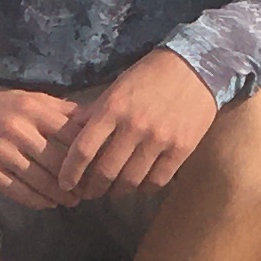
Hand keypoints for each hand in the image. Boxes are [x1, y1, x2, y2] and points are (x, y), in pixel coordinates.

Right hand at [0, 86, 86, 210]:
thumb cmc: (0, 108)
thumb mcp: (30, 100)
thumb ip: (62, 110)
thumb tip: (95, 119)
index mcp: (33, 110)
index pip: (70, 135)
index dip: (88, 154)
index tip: (97, 167)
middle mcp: (18, 130)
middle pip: (57, 162)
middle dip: (76, 180)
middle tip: (87, 191)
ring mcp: (1, 153)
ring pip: (40, 181)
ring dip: (59, 195)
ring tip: (71, 201)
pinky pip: (19, 192)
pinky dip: (37, 201)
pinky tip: (48, 204)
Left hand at [45, 51, 220, 199]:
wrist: (196, 67)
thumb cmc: (150, 76)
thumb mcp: (117, 88)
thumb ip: (94, 113)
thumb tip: (66, 133)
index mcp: (113, 108)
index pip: (83, 149)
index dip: (70, 172)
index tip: (64, 184)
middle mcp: (135, 125)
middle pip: (105, 171)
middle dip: (92, 188)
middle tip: (88, 192)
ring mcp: (160, 139)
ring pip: (130, 181)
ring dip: (117, 190)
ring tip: (113, 189)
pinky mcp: (182, 149)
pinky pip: (156, 181)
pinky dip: (144, 187)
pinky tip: (139, 184)